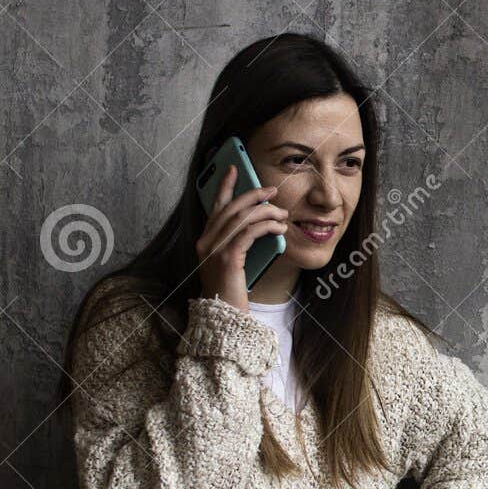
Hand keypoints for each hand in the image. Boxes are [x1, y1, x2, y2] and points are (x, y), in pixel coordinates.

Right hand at [194, 165, 288, 311]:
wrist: (224, 318)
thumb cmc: (231, 292)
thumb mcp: (234, 263)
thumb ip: (240, 243)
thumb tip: (261, 225)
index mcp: (205, 241)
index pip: (215, 207)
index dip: (224, 185)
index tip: (235, 169)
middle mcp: (205, 242)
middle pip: (230, 208)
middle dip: (253, 195)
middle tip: (272, 191)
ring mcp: (214, 250)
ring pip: (241, 218)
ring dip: (265, 211)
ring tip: (282, 213)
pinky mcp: (227, 258)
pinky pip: (248, 233)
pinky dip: (266, 226)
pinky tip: (278, 227)